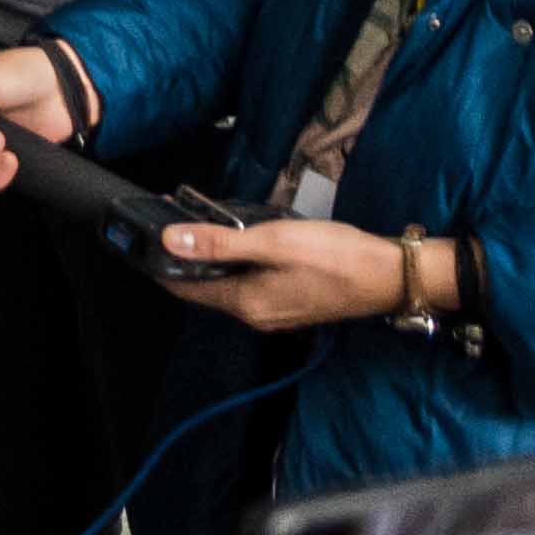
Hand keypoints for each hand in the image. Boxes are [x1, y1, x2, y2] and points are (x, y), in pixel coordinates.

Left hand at [155, 214, 411, 329]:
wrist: (392, 274)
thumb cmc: (336, 256)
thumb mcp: (272, 242)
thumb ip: (220, 242)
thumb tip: (170, 241)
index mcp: (247, 304)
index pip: (186, 290)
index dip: (161, 265)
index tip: (142, 239)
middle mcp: (258, 315)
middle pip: (207, 287)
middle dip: (186, 257)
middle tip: (171, 218)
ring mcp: (278, 311)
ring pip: (230, 284)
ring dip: (213, 258)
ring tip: (201, 222)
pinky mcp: (294, 301)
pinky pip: (253, 283)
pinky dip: (239, 262)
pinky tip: (242, 239)